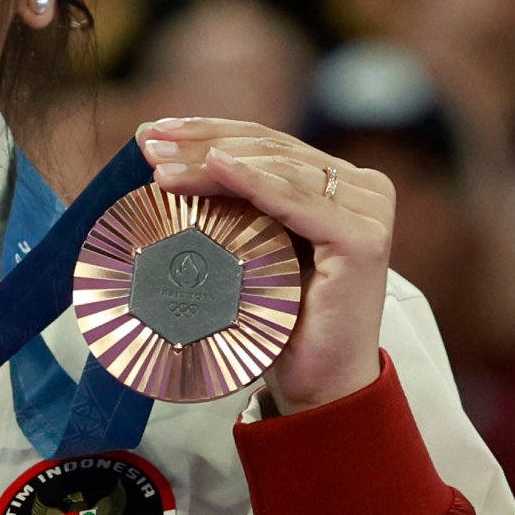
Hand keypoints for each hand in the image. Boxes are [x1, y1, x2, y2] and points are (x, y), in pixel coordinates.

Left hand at [136, 118, 396, 413]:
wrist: (317, 382)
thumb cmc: (277, 322)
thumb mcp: (245, 250)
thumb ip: (228, 205)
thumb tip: (160, 168)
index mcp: (336, 184)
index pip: (265, 145)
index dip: (208, 132)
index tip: (151, 132)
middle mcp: (359, 188)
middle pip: (269, 150)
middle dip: (202, 143)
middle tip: (147, 143)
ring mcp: (366, 209)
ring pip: (278, 168)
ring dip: (213, 160)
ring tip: (160, 166)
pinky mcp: (363, 238)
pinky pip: (297, 200)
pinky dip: (254, 180)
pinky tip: (215, 165)